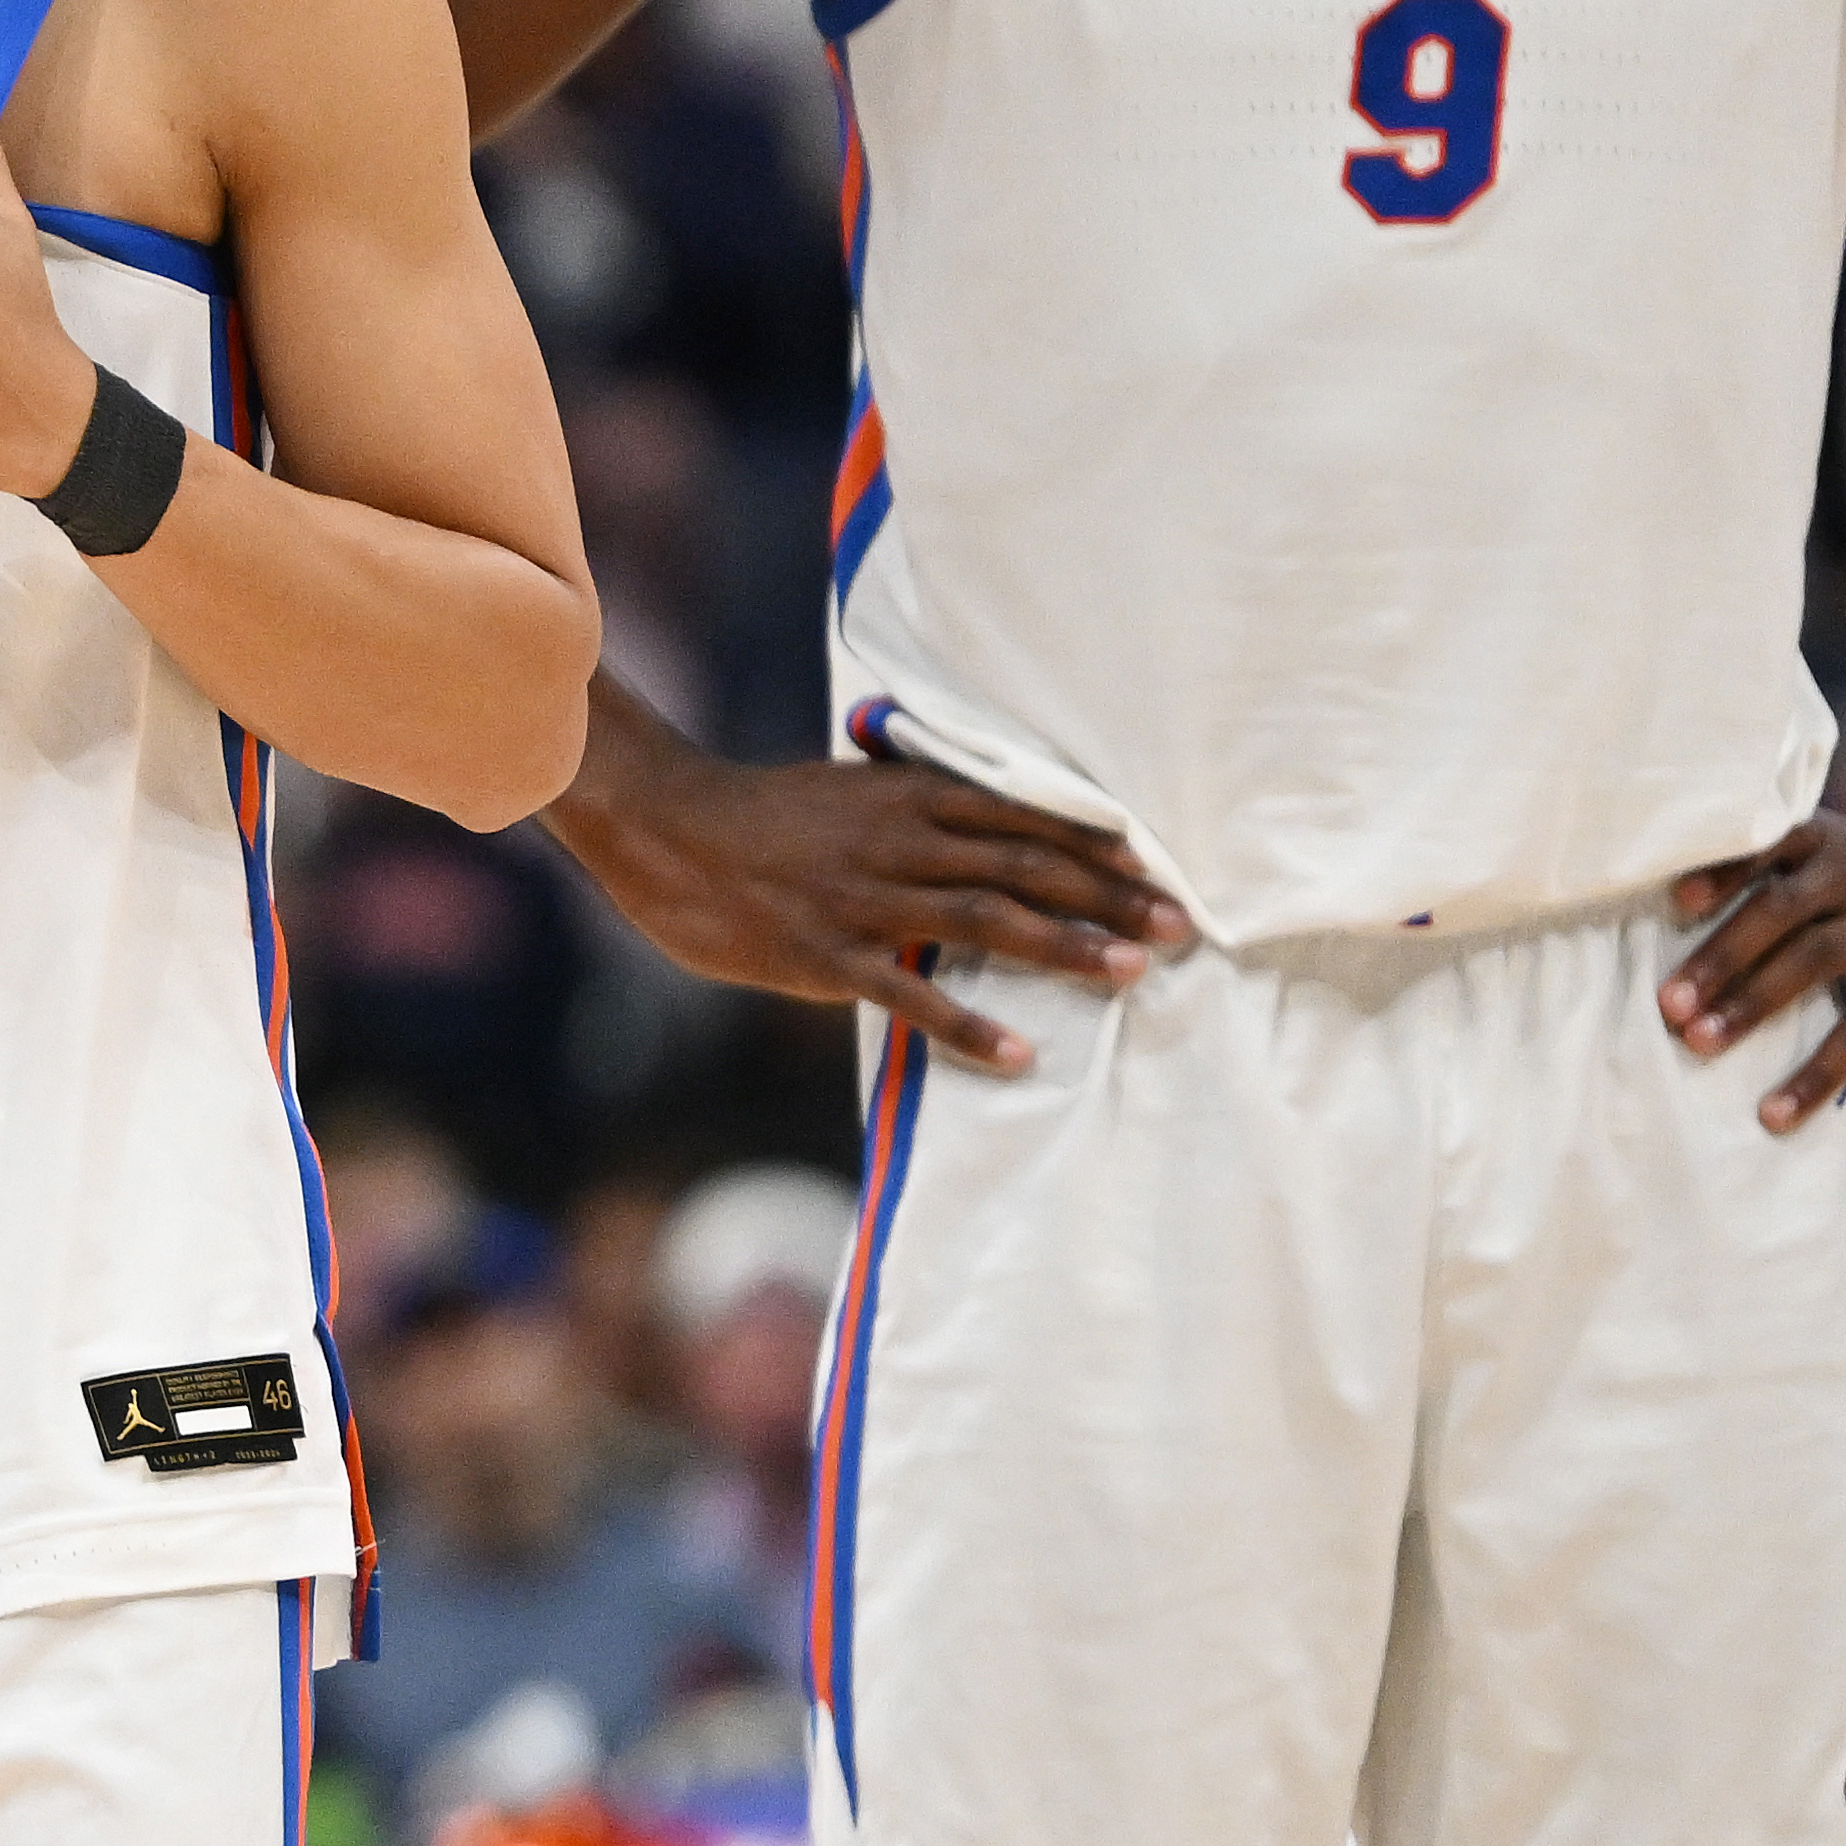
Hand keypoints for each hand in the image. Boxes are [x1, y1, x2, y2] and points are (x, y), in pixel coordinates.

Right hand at [550, 727, 1186, 1069]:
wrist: (666, 829)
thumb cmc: (760, 814)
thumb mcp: (849, 791)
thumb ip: (915, 806)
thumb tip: (982, 821)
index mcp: (909, 797)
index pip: (1027, 817)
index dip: (1098, 846)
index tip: (1159, 871)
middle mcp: (900, 843)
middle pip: (1026, 867)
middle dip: (1110, 898)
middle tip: (1179, 928)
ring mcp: (864, 900)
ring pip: (987, 922)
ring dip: (1066, 948)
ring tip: (1130, 974)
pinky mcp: (826, 956)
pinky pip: (910, 994)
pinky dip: (968, 1024)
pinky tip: (1020, 1054)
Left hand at [1663, 810, 1845, 1126]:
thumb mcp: (1842, 855)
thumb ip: (1775, 877)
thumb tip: (1677, 935)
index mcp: (1828, 843)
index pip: (1771, 845)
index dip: (1725, 871)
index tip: (1679, 900)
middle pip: (1781, 910)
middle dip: (1721, 957)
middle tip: (1668, 1002)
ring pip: (1815, 963)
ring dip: (1753, 1005)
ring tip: (1699, 1044)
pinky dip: (1815, 1073)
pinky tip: (1776, 1111)